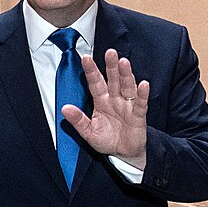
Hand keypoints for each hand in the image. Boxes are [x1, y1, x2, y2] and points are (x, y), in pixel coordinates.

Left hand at [61, 49, 150, 164]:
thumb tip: (64, 109)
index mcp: (101, 101)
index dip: (91, 71)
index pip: (95, 83)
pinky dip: (142, 94)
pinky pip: (140, 103)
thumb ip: (78, 120)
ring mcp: (127, 105)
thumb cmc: (107, 140)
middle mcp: (115, 99)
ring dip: (126, 75)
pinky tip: (143, 84)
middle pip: (113, 80)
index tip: (85, 58)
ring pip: (127, 87)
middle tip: (110, 52)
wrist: (123, 154)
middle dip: (111, 66)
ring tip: (123, 62)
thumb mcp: (89, 132)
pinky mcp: (138, 115)